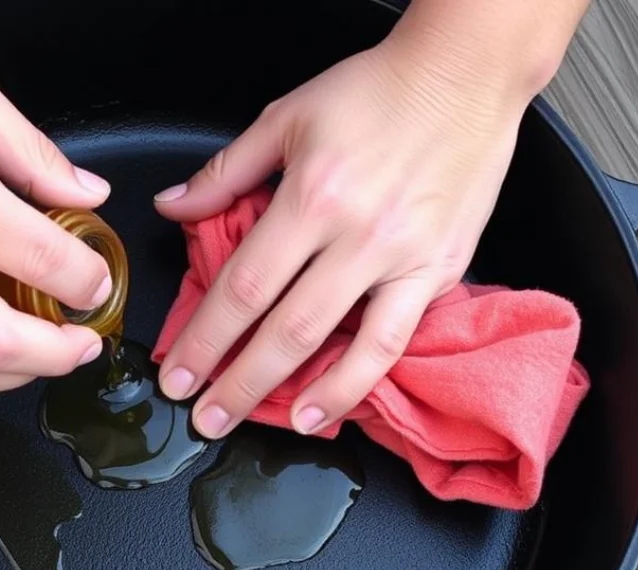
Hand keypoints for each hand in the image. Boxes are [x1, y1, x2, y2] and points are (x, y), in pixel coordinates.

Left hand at [152, 38, 531, 437]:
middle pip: (282, 328)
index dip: (204, 338)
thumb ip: (225, 173)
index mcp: (312, 196)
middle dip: (234, 381)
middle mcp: (357, 235)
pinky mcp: (439, 272)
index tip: (177, 372)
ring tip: (256, 424)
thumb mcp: (286, 118)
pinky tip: (326, 409)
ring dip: (292, 394)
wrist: (465, 76)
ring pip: (338, 344)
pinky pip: (393, 341)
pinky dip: (356, 382)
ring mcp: (402, 259)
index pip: (243, 286)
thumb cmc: (376, 91)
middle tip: (201, 417)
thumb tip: (172, 206)